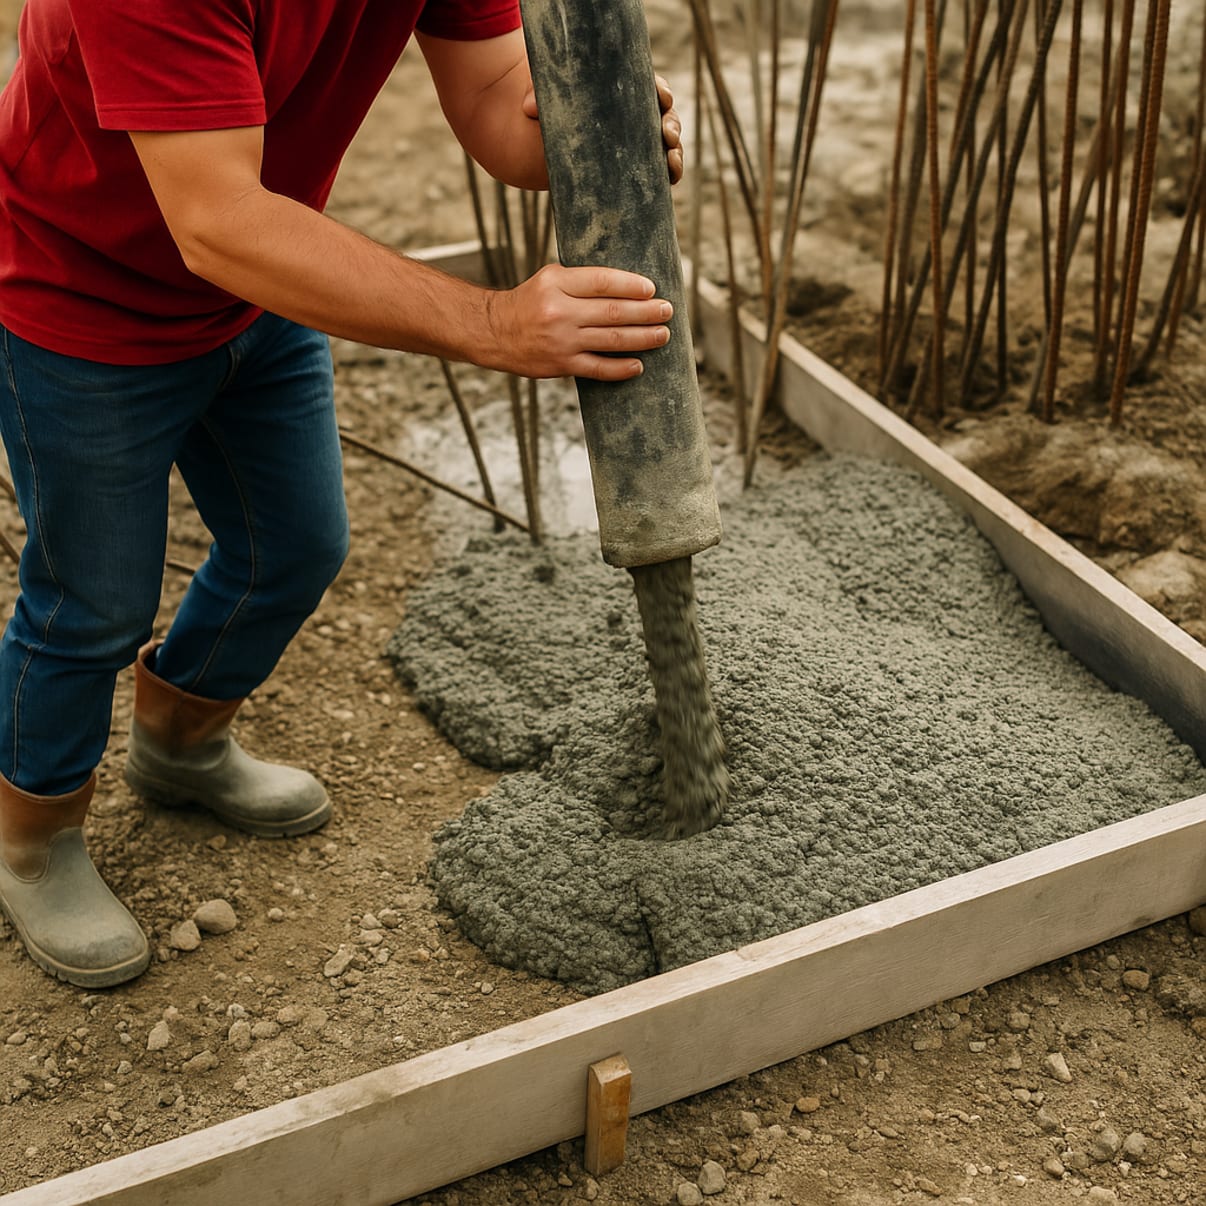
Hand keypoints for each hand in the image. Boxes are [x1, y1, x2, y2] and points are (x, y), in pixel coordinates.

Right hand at [485, 264, 672, 380]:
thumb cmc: (530, 302)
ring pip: (612, 339)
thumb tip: (628, 287)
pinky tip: (638, 365)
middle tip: (668, 311)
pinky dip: (621, 368)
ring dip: (643, 338)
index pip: (603, 282)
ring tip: (662, 335)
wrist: (494, 332)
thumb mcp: (550, 279)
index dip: (631, 285)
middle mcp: (560, 311)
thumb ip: (582, 281)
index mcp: (557, 283)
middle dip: (646, 312)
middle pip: (613, 311)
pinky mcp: (561, 365)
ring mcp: (562, 341)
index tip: (651, 289)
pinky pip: (598, 368)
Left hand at [521, 74, 683, 184]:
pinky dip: (668, 173)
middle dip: (672, 126)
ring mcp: (637, 142)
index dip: (661, 91)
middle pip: (665, 116)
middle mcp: (636, 116)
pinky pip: (658, 169)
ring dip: (675, 153)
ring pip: (667, 145)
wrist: (543, 138)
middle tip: (666, 135)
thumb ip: (538, 98)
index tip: (662, 97)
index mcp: (623, 92)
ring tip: (672, 163)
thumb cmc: (549, 110)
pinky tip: (670, 181)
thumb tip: (529, 108)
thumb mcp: (544, 98)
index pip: (650, 87)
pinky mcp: (633, 165)